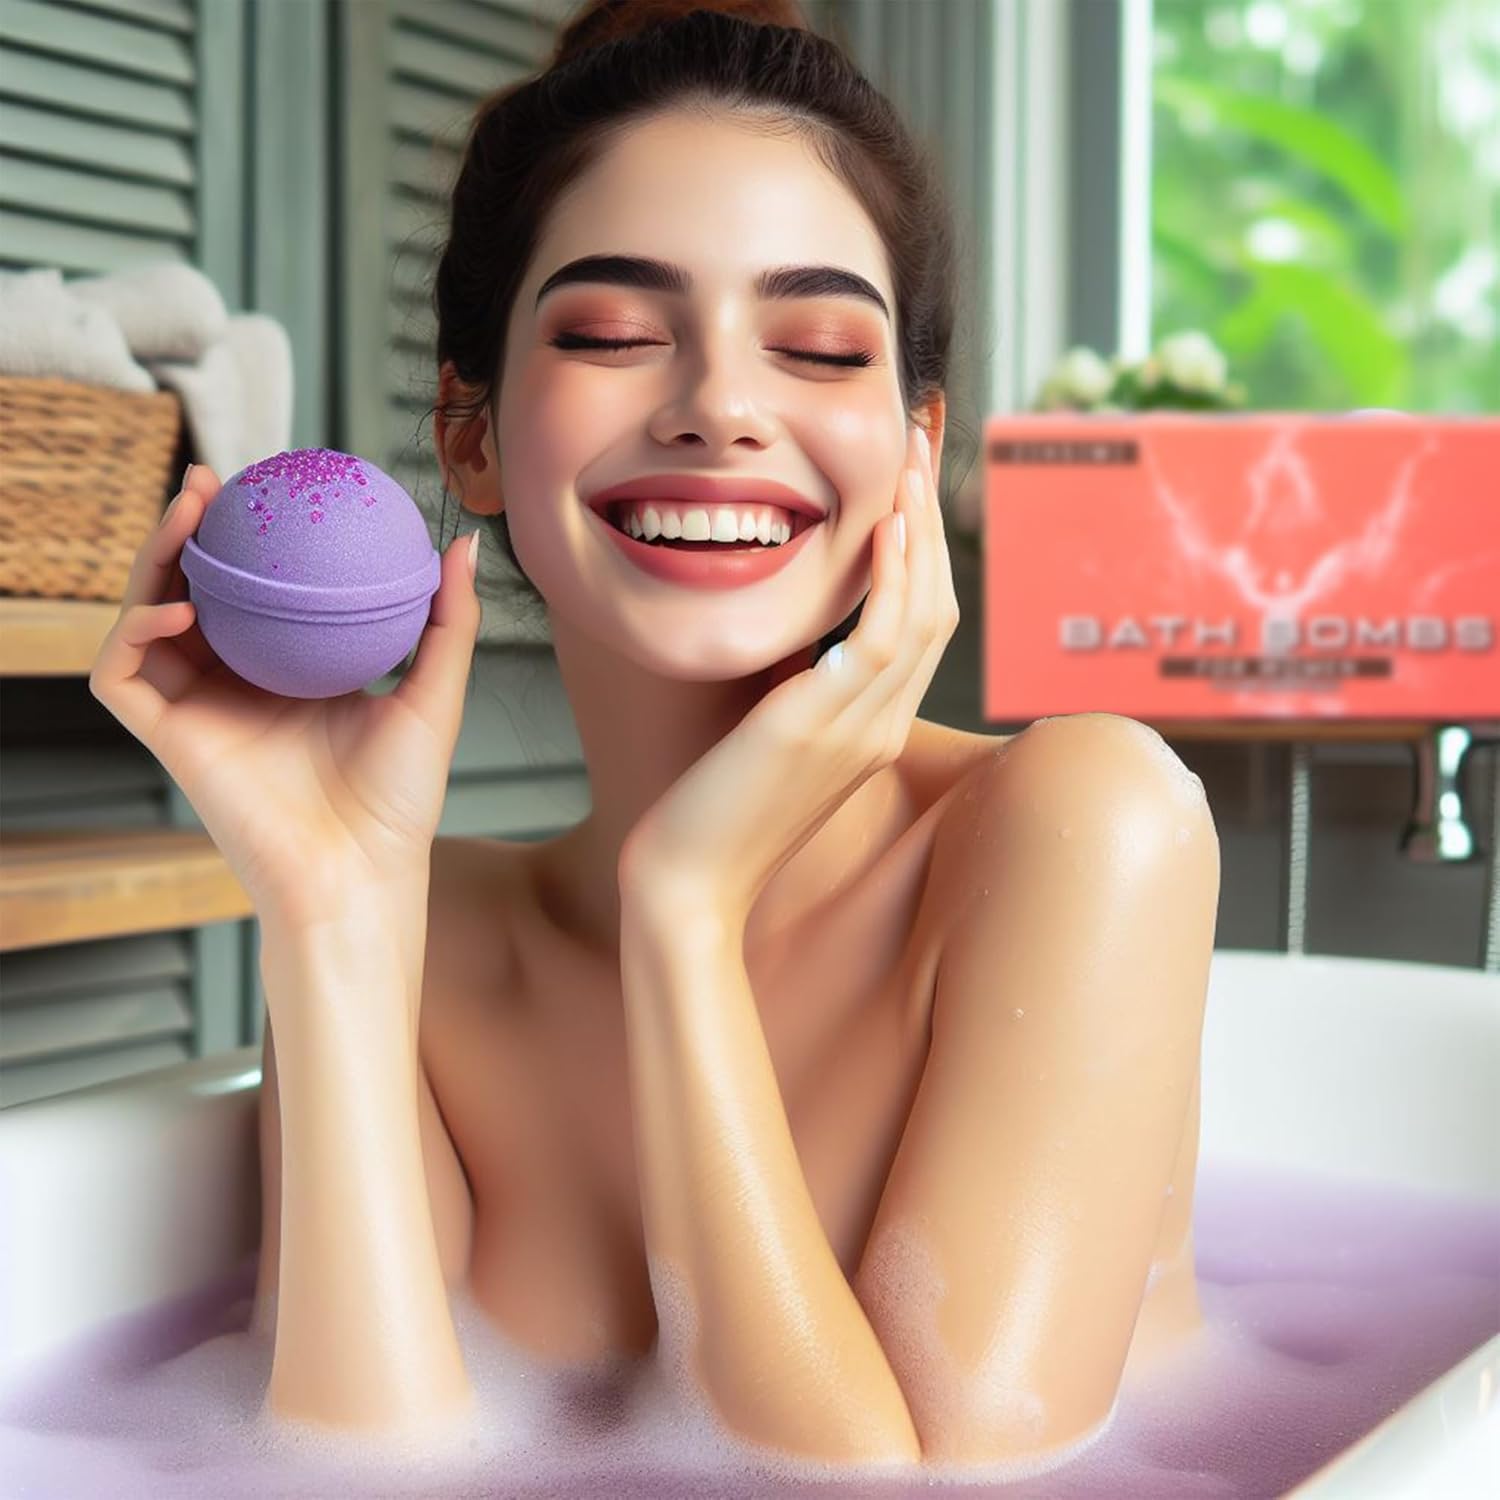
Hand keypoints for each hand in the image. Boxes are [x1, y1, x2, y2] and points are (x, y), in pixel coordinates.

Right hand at [89, 465, 484, 928]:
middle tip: (209, 481)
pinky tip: (178, 607)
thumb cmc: (400, 801)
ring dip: (153, 561)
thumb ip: (447, 621)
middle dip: (188, 531)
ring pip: (146, 618)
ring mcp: (196, 710)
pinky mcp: (166, 739)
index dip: (248, 539)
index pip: (254, 591)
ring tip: (186, 513)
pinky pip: (123, 673)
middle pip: (192, 591)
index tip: (266, 488)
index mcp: (288, 673)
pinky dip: (135, 631)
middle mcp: (235, 686)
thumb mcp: (434, 694)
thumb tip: (462, 545)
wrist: (361, 871)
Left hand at [618, 425, 960, 923]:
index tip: (907, 490)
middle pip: (937, 608)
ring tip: (908, 463)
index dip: (924, 553)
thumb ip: (800, 696)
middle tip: (919, 450)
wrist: (689, 885)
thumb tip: (800, 643)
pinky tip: (885, 525)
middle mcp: (881, 726)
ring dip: (920, 532)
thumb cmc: (713, 816)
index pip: (921, 627)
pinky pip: (881, 637)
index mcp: (874, 729)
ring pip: (922, 613)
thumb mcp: (771, 744)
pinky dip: (892, 577)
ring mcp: (859, 727)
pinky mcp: (820, 725)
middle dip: (932, 523)